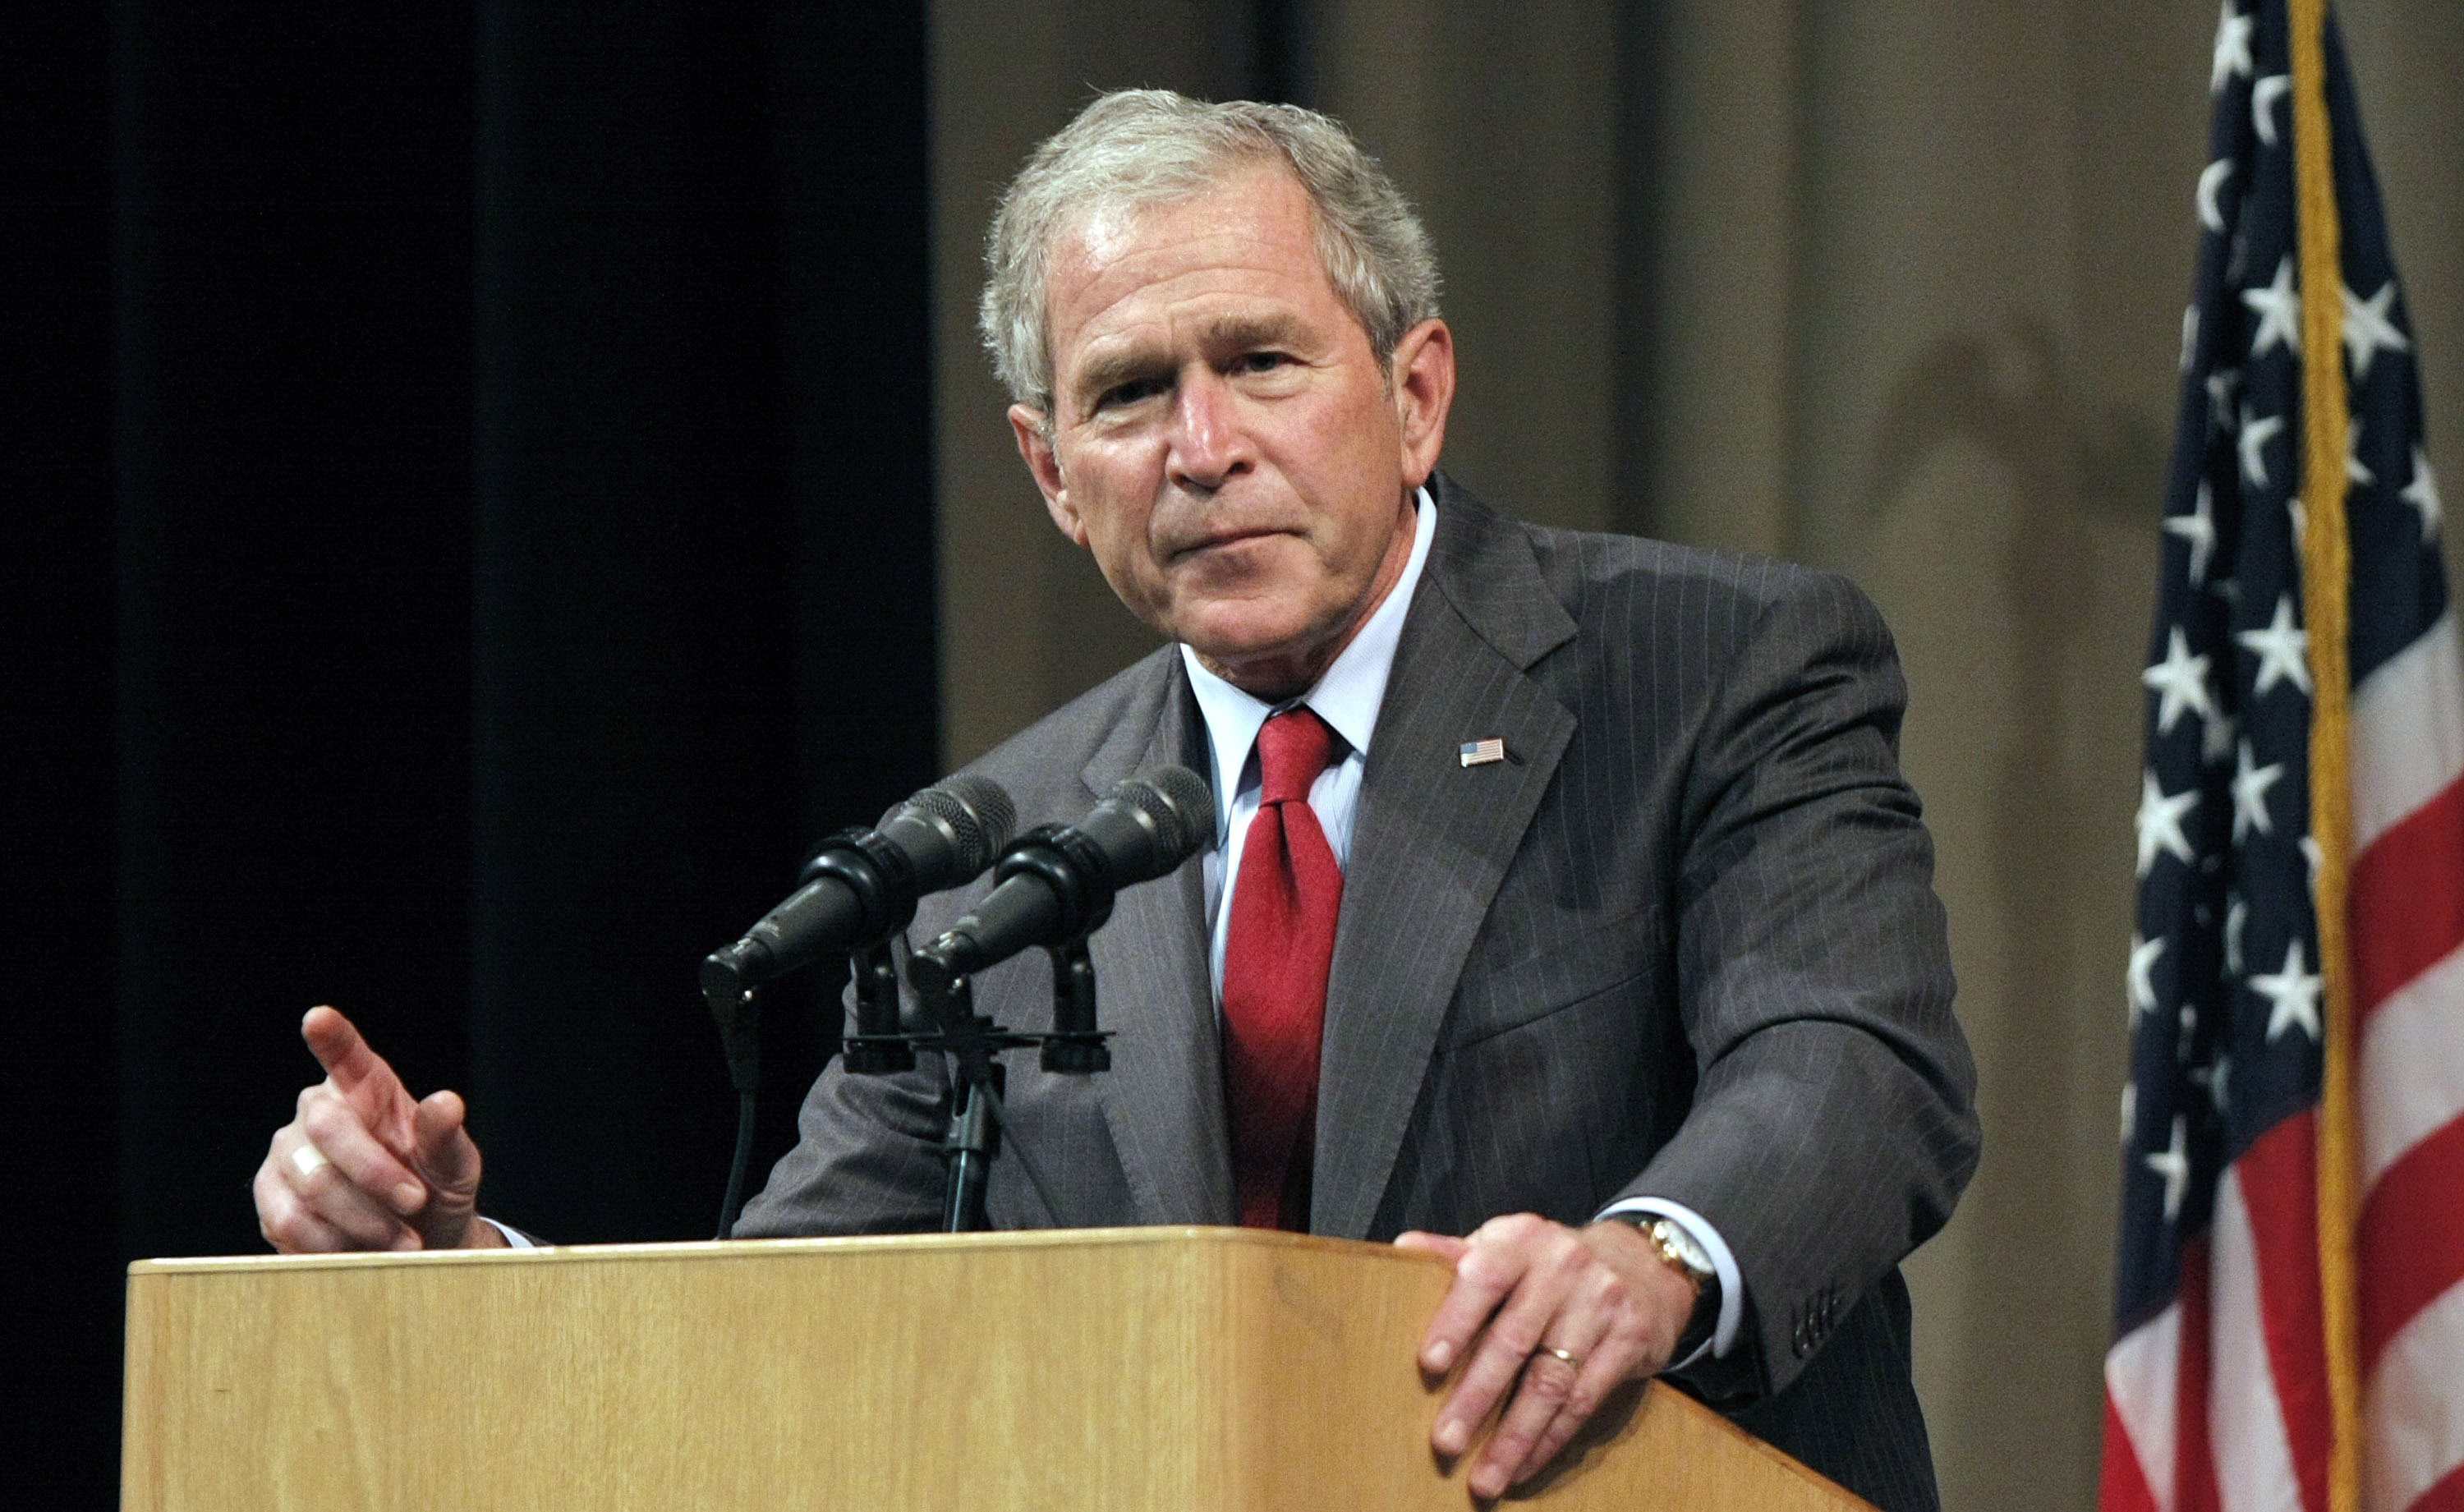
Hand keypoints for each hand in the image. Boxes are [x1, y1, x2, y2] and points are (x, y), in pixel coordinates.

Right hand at [252, 1006, 499, 1252]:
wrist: (414, 1244)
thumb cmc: (435, 1190)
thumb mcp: (455, 1165)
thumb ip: (446, 1136)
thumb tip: (446, 1102)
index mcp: (366, 1088)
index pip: (346, 1054)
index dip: (331, 1036)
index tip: (318, 1017)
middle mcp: (316, 1112)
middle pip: (328, 1127)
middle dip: (376, 1172)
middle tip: (416, 1201)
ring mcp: (286, 1155)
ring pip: (312, 1181)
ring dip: (364, 1219)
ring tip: (404, 1241)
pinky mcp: (270, 1199)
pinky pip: (291, 1221)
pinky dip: (335, 1243)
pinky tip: (364, 1250)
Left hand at [1397, 1214, 1696, 1498]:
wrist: (1641, 1264)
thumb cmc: (1551, 1263)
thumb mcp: (1508, 1246)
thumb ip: (1458, 1253)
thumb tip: (1403, 1250)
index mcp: (1521, 1240)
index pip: (1483, 1278)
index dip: (1455, 1321)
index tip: (1430, 1365)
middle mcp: (1564, 1266)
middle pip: (1514, 1341)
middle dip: (1477, 1397)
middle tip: (1445, 1442)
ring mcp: (1601, 1303)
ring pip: (1551, 1381)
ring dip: (1515, 1436)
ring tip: (1486, 1476)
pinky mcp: (1630, 1339)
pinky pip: (1584, 1399)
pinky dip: (1551, 1438)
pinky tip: (1525, 1465)